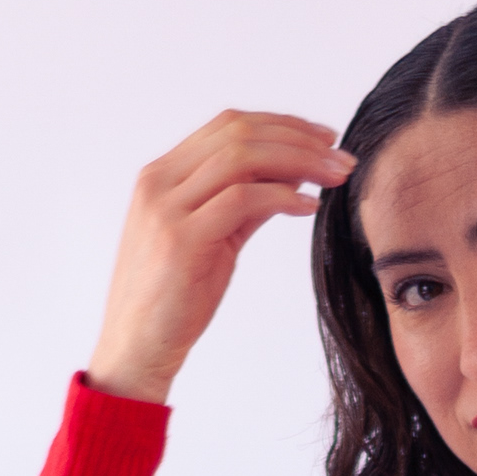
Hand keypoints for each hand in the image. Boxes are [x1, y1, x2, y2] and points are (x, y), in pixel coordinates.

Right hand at [86, 109, 356, 403]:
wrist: (135, 350)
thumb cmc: (173, 302)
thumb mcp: (212, 241)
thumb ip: (242, 206)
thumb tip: (290, 178)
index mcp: (163, 175)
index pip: (228, 126)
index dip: (281, 125)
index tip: (323, 139)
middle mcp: (160, 182)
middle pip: (238, 132)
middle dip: (298, 137)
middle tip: (341, 156)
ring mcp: (167, 208)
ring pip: (241, 157)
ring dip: (298, 160)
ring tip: (335, 176)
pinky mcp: (180, 240)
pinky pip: (241, 200)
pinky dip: (282, 197)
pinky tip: (309, 207)